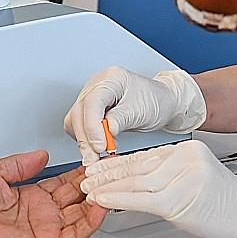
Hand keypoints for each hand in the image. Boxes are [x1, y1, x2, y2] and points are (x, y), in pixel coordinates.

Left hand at [0, 151, 107, 237]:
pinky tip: (101, 207)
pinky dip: (90, 222)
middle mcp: (41, 212)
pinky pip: (74, 234)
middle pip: (78, 198)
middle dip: (95, 185)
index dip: (81, 173)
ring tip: (113, 185)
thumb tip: (42, 155)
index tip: (95, 162)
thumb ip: (21, 163)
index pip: (64, 184)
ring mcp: (45, 228)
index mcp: (31, 196)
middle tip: (112, 171)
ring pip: (81, 215)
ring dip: (98, 201)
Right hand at [63, 66, 207, 164]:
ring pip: (74, 120)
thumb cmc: (156, 102)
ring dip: (84, 140)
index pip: (92, 101)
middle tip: (95, 158)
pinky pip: (78, 125)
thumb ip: (120, 119)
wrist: (162, 103)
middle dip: (86, 138)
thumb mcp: (142, 111)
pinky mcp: (90, 109)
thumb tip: (104, 132)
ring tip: (98, 156)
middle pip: (79, 112)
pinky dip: (85, 139)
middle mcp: (97, 84)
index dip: (92, 126)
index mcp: (111, 79)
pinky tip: (97, 147)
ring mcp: (91, 96)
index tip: (100, 146)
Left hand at [79, 140, 236, 237]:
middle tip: (86, 178)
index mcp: (185, 149)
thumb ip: (165, 173)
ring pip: (136, 182)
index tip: (97, 167)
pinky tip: (102, 200)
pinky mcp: (179, 198)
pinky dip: (117, 199)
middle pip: (137, 167)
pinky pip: (141, 198)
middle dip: (108, 174)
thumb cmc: (222, 200)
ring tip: (88, 191)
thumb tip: (133, 177)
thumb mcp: (193, 176)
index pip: (144, 157)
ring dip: (108, 187)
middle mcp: (184, 158)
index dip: (117, 163)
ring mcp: (183, 176)